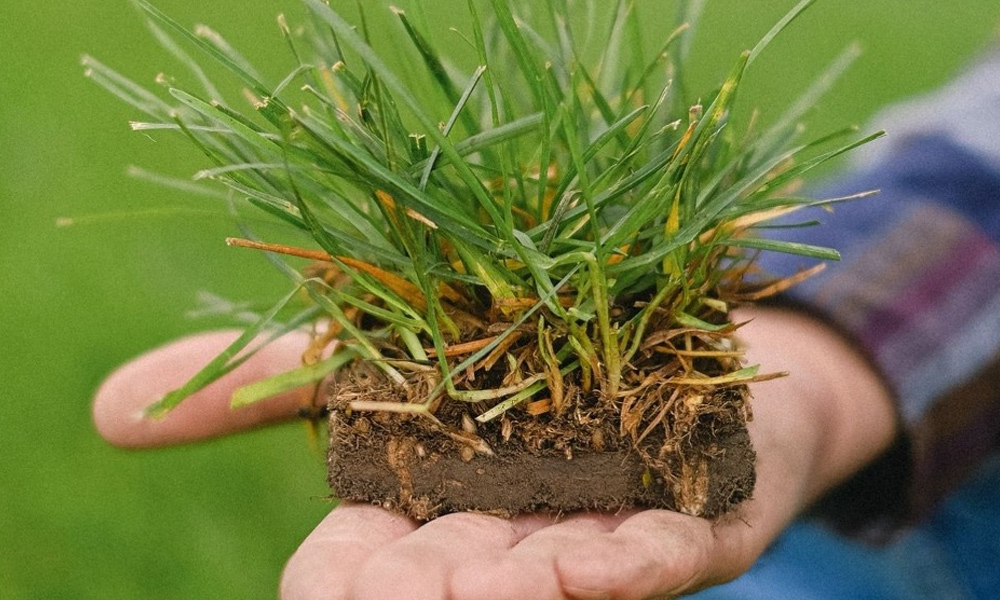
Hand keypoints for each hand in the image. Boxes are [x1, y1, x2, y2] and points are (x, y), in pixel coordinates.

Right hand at [94, 308, 895, 598]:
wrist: (638, 315)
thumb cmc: (490, 354)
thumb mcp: (369, 356)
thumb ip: (259, 387)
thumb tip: (106, 414)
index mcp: (425, 509)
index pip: (358, 565)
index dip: (331, 583)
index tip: (314, 591)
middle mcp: (504, 536)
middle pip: (450, 582)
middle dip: (421, 594)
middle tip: (400, 598)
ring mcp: (596, 531)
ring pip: (551, 578)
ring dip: (517, 592)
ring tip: (494, 594)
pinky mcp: (685, 518)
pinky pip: (663, 552)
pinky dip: (629, 564)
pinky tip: (598, 572)